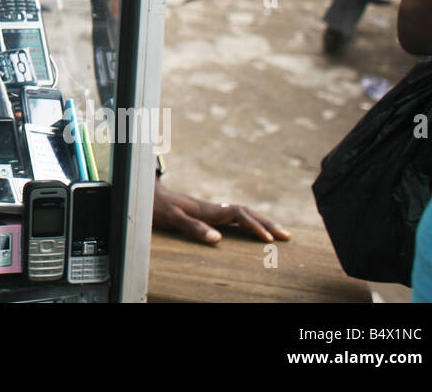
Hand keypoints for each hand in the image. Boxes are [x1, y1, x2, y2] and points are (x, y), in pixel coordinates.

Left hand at [152, 179, 290, 245]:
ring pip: (241, 213)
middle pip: (246, 212)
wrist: (143, 193)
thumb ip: (192, 227)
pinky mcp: (205, 213)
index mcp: (207, 210)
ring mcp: (209, 210)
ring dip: (260, 222)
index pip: (238, 215)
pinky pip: (232, 217)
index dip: (254, 226)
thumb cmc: (155, 206)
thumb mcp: (171, 218)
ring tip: (278, 233)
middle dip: (267, 223)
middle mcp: (211, 208)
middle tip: (288, 236)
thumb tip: (218, 239)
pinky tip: (252, 228)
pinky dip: (247, 222)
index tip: (269, 239)